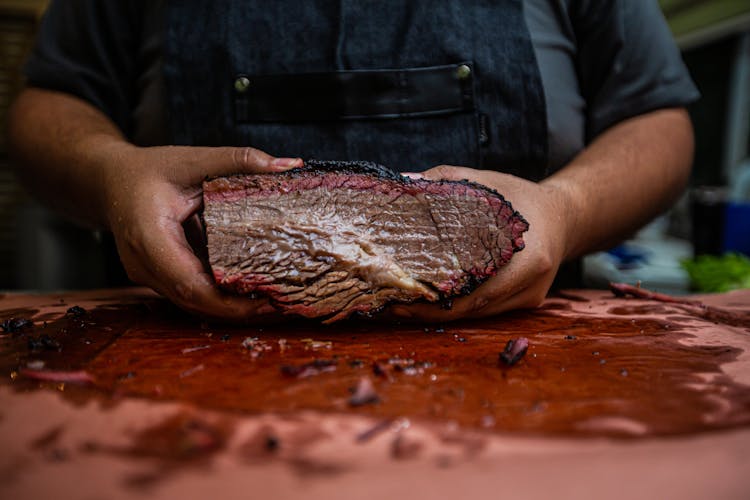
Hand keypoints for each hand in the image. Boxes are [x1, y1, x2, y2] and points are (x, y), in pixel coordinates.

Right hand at [100, 143, 302, 320]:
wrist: (109, 181)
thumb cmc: (148, 169)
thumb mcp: (194, 159)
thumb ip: (239, 160)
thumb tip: (290, 164)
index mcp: (149, 235)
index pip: (189, 283)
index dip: (227, 301)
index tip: (264, 302)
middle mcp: (143, 263)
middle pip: (192, 301)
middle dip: (236, 310)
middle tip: (279, 306)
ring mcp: (146, 275)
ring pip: (190, 303)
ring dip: (229, 307)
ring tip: (270, 302)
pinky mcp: (156, 277)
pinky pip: (188, 294)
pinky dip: (217, 296)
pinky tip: (247, 292)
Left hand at [391, 165, 573, 320]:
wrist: (564, 216)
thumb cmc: (521, 197)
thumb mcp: (487, 181)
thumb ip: (446, 180)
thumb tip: (403, 182)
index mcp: (529, 260)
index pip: (477, 292)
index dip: (438, 301)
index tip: (404, 299)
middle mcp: (531, 286)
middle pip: (474, 309)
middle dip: (431, 312)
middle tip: (392, 307)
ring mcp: (529, 298)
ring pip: (478, 314)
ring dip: (440, 313)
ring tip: (402, 306)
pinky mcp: (524, 302)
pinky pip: (486, 309)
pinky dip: (457, 306)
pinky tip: (429, 300)